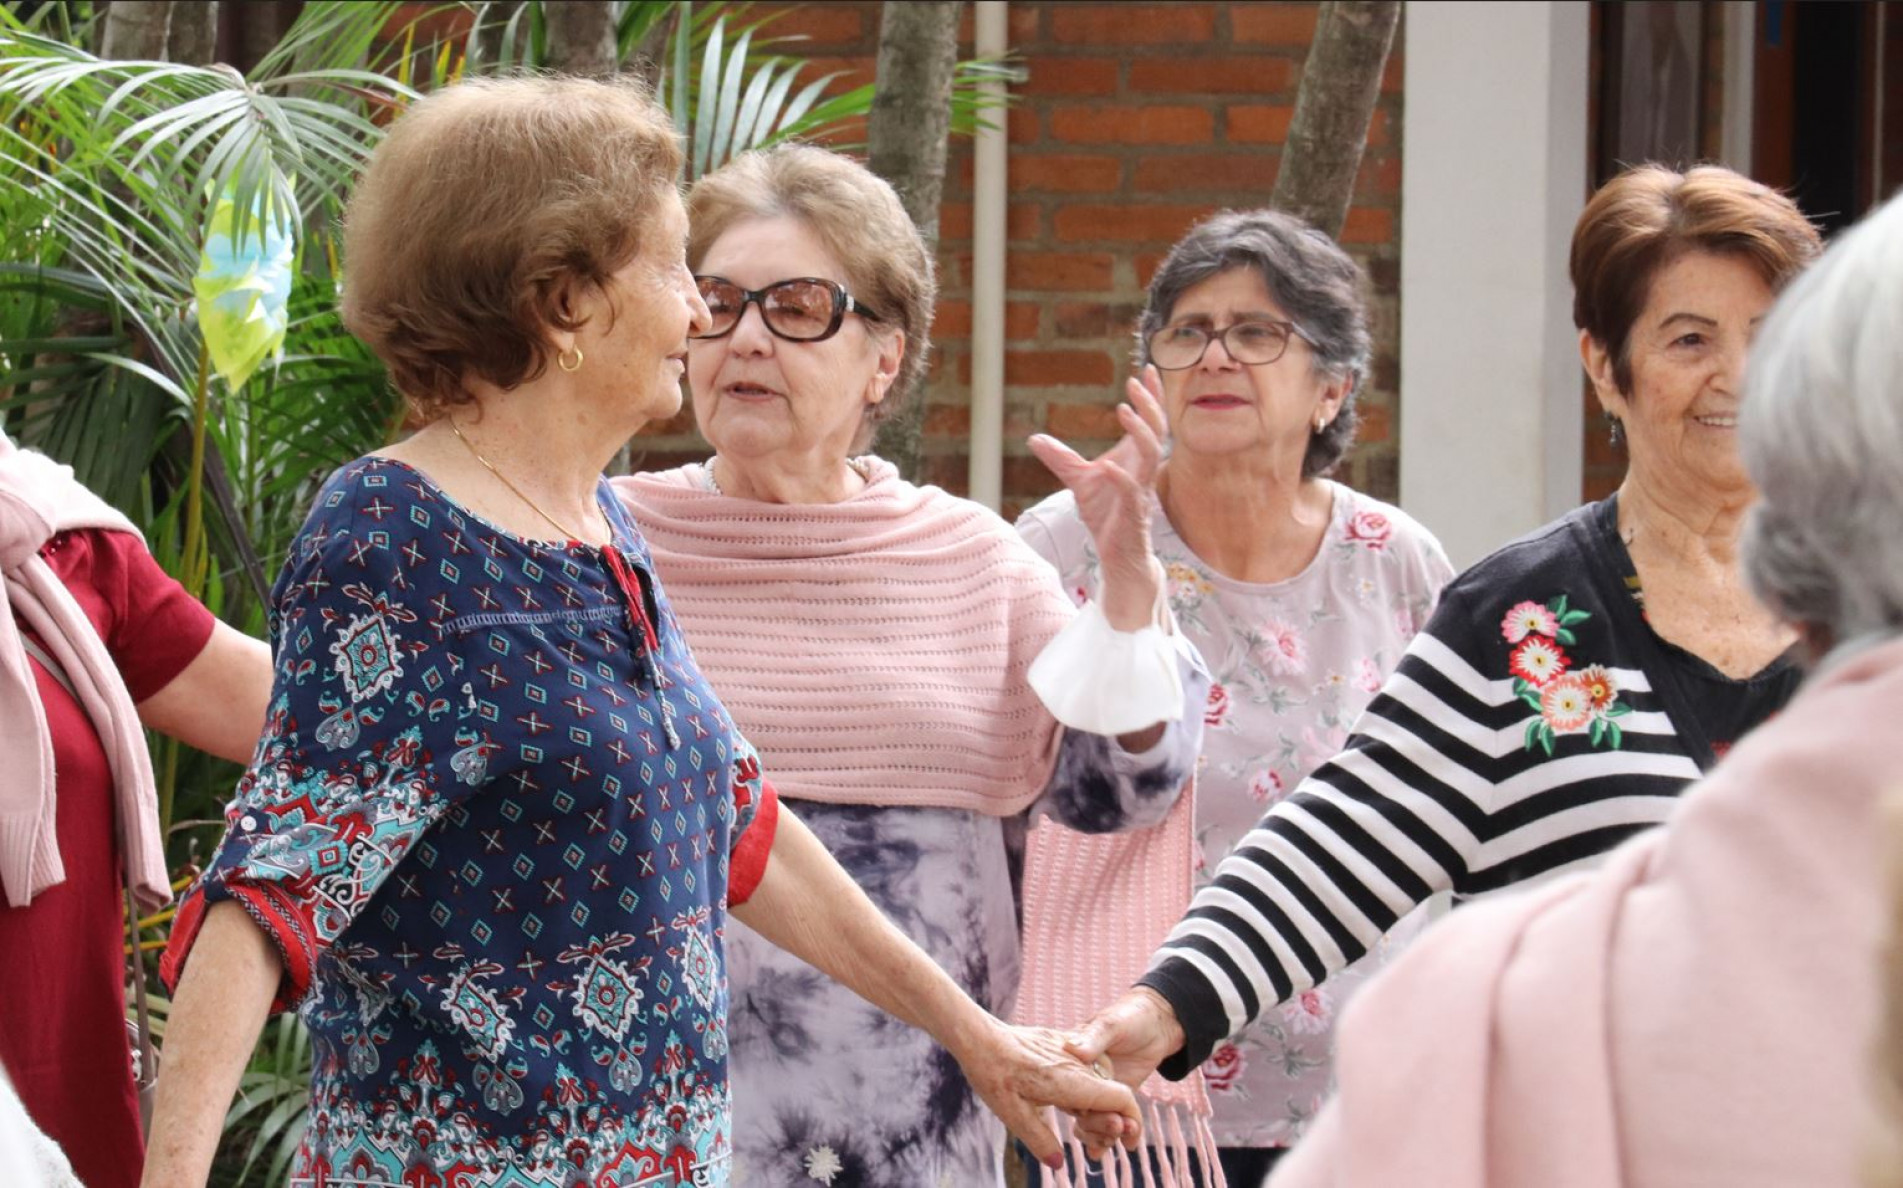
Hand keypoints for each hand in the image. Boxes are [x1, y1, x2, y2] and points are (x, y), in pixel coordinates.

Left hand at [955, 1020, 1142, 1169]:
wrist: (978, 1035)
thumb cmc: (993, 1073)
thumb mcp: (1012, 1113)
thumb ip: (1039, 1138)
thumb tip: (1059, 1164)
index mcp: (1071, 1081)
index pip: (1121, 1099)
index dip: (1131, 1122)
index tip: (1129, 1143)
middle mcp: (1077, 1064)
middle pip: (1113, 1095)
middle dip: (1113, 1123)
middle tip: (1095, 1147)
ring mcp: (1070, 1052)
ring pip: (1100, 1083)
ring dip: (1100, 1108)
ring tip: (1081, 1127)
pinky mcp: (1060, 1046)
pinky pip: (1085, 1070)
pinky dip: (1087, 1092)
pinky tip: (1071, 1106)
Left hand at [1028, 367, 1167, 631]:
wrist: (1116, 554)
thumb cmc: (1106, 516)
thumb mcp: (1078, 481)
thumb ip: (1061, 458)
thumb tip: (1034, 437)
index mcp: (1134, 459)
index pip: (1150, 421)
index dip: (1151, 396)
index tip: (1146, 369)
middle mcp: (1142, 470)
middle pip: (1157, 430)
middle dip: (1150, 404)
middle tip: (1136, 381)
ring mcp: (1140, 491)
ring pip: (1151, 456)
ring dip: (1140, 432)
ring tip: (1125, 411)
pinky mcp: (1133, 514)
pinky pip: (1132, 492)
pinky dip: (1122, 478)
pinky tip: (1109, 466)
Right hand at [1062, 988, 1187, 1160]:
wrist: (1159, 1022)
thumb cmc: (1130, 1016)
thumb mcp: (1111, 1024)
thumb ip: (1093, 1038)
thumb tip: (1074, 1051)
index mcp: (1072, 1061)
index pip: (1067, 1091)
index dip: (1078, 1106)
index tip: (1091, 1112)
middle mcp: (1083, 1079)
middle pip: (1079, 1112)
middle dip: (1097, 1125)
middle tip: (1119, 1127)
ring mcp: (1100, 1090)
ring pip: (1092, 1122)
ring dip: (1105, 1135)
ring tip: (1125, 1137)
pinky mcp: (1119, 1098)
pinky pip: (1112, 1121)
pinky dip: (1116, 1137)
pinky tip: (1127, 1146)